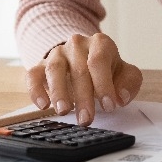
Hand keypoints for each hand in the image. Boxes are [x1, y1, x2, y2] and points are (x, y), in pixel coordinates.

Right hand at [25, 33, 142, 124]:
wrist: (84, 58)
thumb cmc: (107, 69)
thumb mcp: (125, 73)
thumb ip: (128, 83)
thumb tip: (120, 97)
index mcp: (100, 43)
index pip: (99, 61)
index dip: (104, 84)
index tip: (109, 106)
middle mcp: (77, 44)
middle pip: (78, 69)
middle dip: (83, 97)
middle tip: (86, 119)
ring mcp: (57, 53)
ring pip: (54, 69)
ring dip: (59, 92)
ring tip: (63, 111)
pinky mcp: (40, 65)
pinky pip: (33, 74)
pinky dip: (36, 89)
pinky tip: (42, 105)